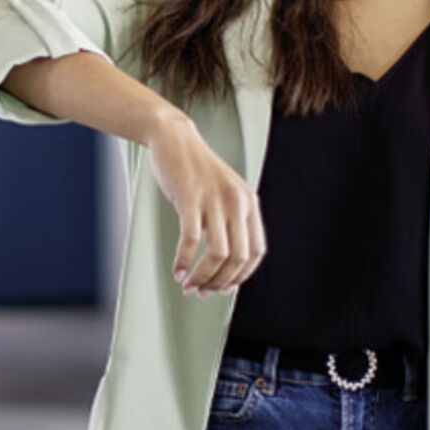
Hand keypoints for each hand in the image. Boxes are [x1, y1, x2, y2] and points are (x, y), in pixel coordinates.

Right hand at [143, 111, 264, 295]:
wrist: (174, 137)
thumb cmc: (195, 169)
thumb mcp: (224, 191)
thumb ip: (231, 218)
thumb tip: (227, 261)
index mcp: (249, 203)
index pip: (256, 252)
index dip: (241, 276)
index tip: (223, 288)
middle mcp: (237, 202)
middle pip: (238, 258)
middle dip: (220, 282)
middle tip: (201, 292)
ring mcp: (214, 199)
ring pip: (217, 254)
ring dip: (202, 277)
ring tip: (188, 286)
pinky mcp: (190, 197)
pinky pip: (191, 240)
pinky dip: (184, 261)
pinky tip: (177, 270)